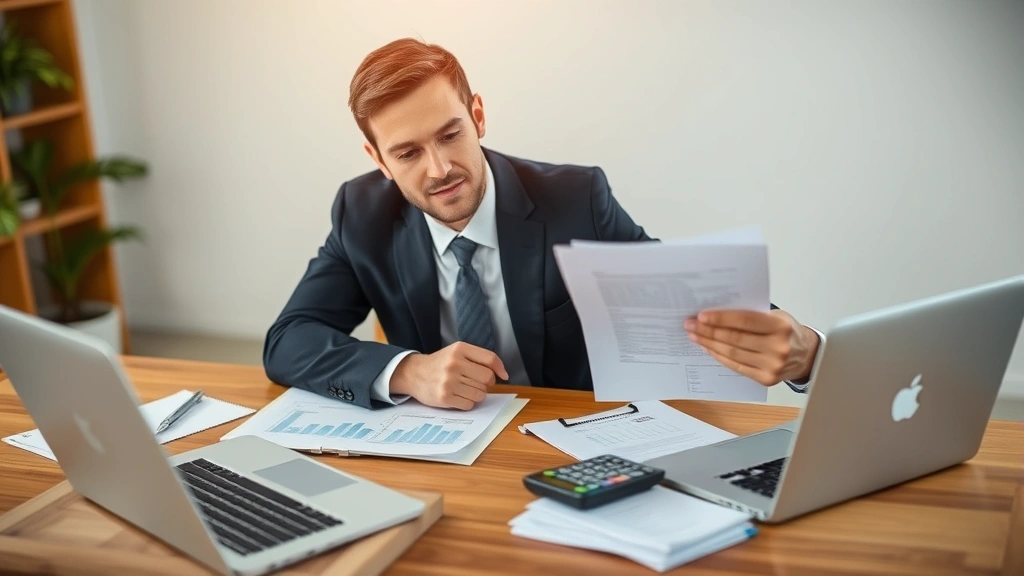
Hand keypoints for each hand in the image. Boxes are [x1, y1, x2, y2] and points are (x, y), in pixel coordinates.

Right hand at [390, 342, 507, 409]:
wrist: (414, 373)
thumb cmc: (440, 363)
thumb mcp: (457, 352)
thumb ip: (479, 358)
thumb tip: (503, 374)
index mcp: (459, 349)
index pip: (490, 359)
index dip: (500, 368)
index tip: (503, 375)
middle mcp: (454, 364)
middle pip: (487, 378)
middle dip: (486, 383)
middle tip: (476, 382)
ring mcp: (449, 381)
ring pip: (480, 394)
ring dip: (477, 394)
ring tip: (465, 388)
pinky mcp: (444, 397)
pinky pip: (469, 404)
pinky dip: (467, 403)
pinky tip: (458, 396)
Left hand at [683, 309, 819, 385]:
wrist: (806, 355)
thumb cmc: (787, 331)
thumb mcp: (776, 317)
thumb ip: (752, 315)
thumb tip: (717, 314)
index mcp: (780, 327)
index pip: (744, 320)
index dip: (721, 318)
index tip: (701, 316)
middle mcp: (777, 348)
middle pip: (735, 338)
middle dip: (708, 331)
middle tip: (690, 325)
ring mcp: (772, 366)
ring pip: (732, 354)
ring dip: (709, 344)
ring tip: (695, 336)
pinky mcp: (765, 379)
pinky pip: (736, 366)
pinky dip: (719, 357)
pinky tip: (708, 348)